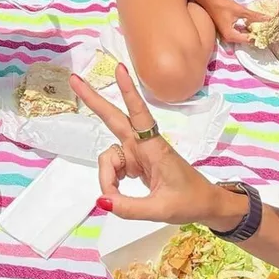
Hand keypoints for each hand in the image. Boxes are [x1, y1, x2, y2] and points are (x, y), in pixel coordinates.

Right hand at [70, 64, 239, 227]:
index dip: (128, 91)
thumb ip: (129, 208)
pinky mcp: (133, 161)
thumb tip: (101, 200)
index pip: (139, 114)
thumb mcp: (160, 210)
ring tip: (113, 197)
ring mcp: (136, 152)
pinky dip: (110, 181)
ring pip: (109, 155)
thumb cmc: (188, 200)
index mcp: (154, 147)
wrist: (204, 204)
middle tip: (74, 79)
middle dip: (93, 99)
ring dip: (106, 175)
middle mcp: (142, 144)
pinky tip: (117, 193)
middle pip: (113, 118)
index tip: (120, 69)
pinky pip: (113, 166)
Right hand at [203, 0, 263, 46]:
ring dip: (249, 30)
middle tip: (265, 28)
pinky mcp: (225, 30)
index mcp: (230, 35)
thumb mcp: (239, 10)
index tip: (267, 31)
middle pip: (245, 39)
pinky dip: (243, 28)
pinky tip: (250, 23)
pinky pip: (237, 32)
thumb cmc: (222, 5)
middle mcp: (227, 38)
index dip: (258, 35)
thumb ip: (254, 16)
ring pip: (241, 35)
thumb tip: (268, 19)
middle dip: (254, 33)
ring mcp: (225, 34)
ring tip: (259, 25)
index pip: (248, 39)